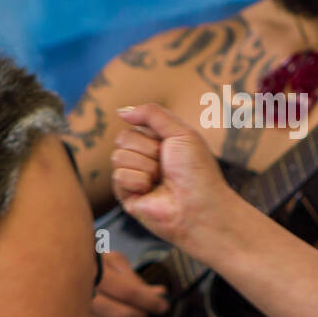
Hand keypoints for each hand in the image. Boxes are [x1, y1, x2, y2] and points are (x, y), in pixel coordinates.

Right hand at [85, 251, 168, 316]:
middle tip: (145, 313)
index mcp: (91, 272)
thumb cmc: (89, 265)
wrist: (54, 274)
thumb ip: (135, 279)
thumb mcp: (112, 262)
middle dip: (141, 316)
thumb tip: (161, 294)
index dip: (150, 302)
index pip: (128, 293)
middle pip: (123, 316)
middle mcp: (79, 297)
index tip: (163, 306)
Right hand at [110, 103, 237, 255]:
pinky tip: (151, 191)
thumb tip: (121, 111)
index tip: (171, 146)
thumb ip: (152, 114)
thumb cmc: (196, 171)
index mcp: (156, 141)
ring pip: (118, 157)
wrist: (199, 206)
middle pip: (123, 138)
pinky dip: (138, 181)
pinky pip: (118, 176)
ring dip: (146, 166)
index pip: (134, 124)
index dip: (152, 133)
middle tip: (167, 165)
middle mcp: (143, 157)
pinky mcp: (126, 195)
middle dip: (148, 149)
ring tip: (161, 180)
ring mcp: (133, 176)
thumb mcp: (180, 132)